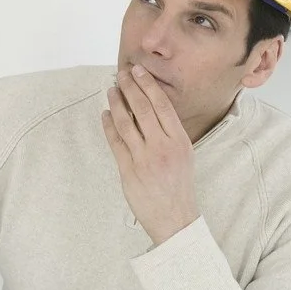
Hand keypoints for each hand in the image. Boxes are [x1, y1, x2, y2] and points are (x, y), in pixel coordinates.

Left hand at [102, 65, 199, 244]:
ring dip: (117, 103)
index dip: (148, 85)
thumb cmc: (179, 187)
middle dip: (130, 87)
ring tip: (111, 90)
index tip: (139, 71)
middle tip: (121, 74)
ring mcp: (144, 159)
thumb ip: (170, 134)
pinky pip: (115, 142)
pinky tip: (106, 114)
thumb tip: (151, 108)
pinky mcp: (128, 170)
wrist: (175, 218)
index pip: (162, 105)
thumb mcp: (184, 156)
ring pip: (126, 122)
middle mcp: (162, 147)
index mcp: (179, 142)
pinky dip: (108, 125)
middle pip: (143, 108)